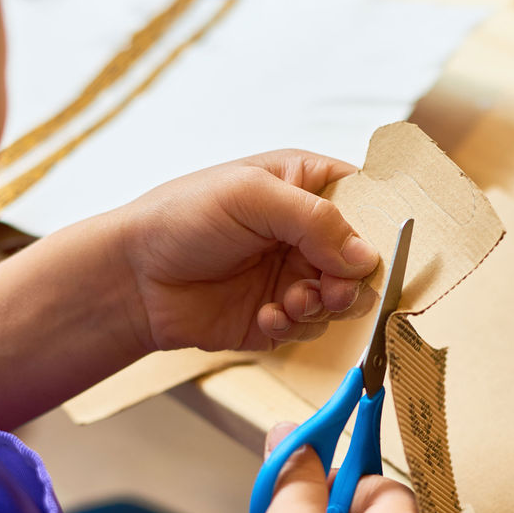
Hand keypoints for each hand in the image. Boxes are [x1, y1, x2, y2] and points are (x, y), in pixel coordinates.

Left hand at [112, 150, 379, 352]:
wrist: (133, 278)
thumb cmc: (181, 217)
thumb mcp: (250, 197)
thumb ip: (315, 220)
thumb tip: (366, 256)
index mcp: (305, 185)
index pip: (367, 200)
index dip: (380, 225)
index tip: (381, 250)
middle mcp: (306, 231)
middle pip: (363, 258)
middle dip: (351, 279)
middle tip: (329, 290)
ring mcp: (295, 273)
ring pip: (343, 298)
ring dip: (321, 304)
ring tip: (288, 301)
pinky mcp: (280, 314)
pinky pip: (311, 327)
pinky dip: (294, 325)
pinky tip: (266, 316)